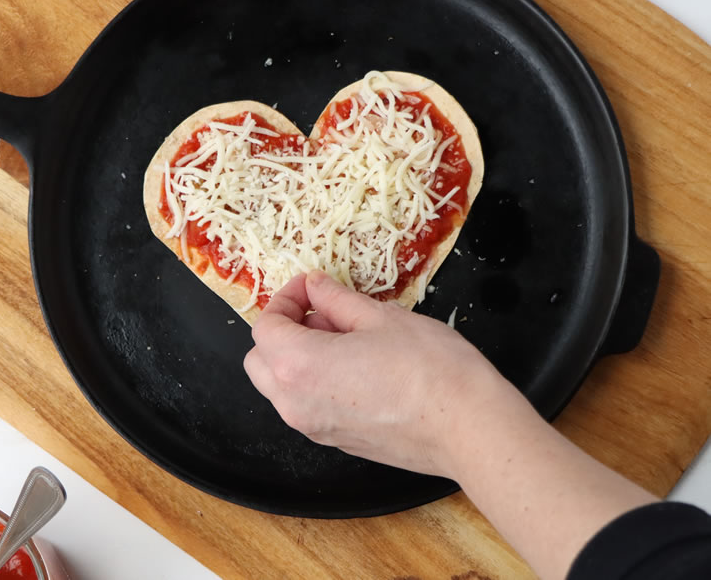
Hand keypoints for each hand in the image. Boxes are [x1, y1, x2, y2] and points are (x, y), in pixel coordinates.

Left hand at [244, 270, 511, 477]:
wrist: (468, 428)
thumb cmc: (430, 368)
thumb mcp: (380, 317)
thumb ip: (337, 300)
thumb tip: (315, 286)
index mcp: (298, 365)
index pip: (265, 326)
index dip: (285, 298)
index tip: (311, 287)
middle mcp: (295, 403)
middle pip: (260, 360)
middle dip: (282, 330)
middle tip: (321, 312)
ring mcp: (314, 428)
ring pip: (280, 387)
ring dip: (295, 358)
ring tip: (343, 338)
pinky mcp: (336, 443)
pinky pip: (305, 407)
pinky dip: (313, 382)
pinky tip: (354, 367)